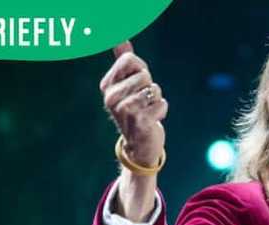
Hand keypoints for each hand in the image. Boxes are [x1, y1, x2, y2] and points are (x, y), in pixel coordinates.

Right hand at [100, 42, 167, 167]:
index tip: (137, 84)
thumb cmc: (136, 108)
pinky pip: (162, 103)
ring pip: (154, 89)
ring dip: (156, 99)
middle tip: (143, 101)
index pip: (130, 59)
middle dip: (150, 87)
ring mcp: (125, 110)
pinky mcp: (140, 121)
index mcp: (107, 85)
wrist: (140, 143)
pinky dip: (162, 110)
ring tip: (147, 110)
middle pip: (144, 75)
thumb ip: (124, 60)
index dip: (141, 70)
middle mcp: (111, 97)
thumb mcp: (128, 83)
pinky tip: (152, 119)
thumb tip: (121, 37)